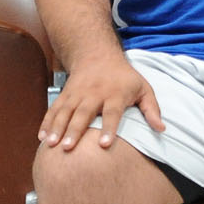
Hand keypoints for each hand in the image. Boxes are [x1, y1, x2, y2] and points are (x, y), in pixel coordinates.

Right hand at [38, 57, 163, 151]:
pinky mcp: (65, 95)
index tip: (105, 144)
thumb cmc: (125, 78)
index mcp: (116, 94)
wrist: (98, 55)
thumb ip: (151, 110)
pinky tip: (41, 136)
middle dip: (75, 130)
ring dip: (57, 128)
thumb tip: (162, 129)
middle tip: (69, 147)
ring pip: (65, 112)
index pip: (113, 113)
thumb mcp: (144, 89)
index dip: (110, 128)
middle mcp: (95, 94)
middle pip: (84, 113)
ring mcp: (77, 94)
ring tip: (51, 144)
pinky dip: (47, 122)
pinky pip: (54, 109)